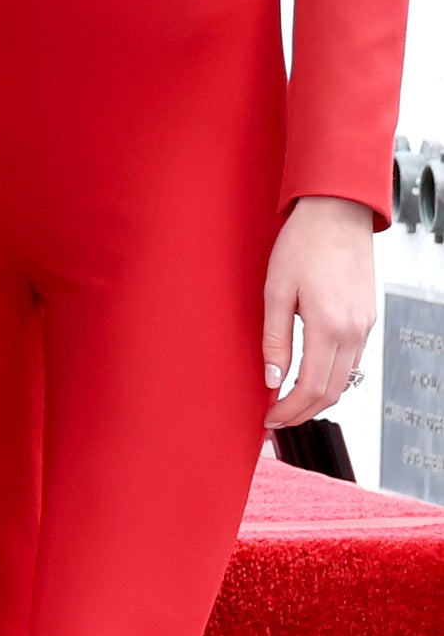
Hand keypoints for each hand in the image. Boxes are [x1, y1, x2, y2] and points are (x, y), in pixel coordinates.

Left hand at [264, 194, 375, 426]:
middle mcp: (353, 332)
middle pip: (331, 392)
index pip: (310, 387)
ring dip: (317, 398)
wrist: (337, 214)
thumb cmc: (301, 245)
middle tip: (275, 420)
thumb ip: (274, 338)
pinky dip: (331, 377)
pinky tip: (309, 376)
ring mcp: (364, 326)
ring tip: (287, 403)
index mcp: (329, 326)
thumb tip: (271, 379)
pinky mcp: (367, 318)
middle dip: (302, 412)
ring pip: (345, 379)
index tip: (268, 418)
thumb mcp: (275, 290)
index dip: (289, 410)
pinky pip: (352, 360)